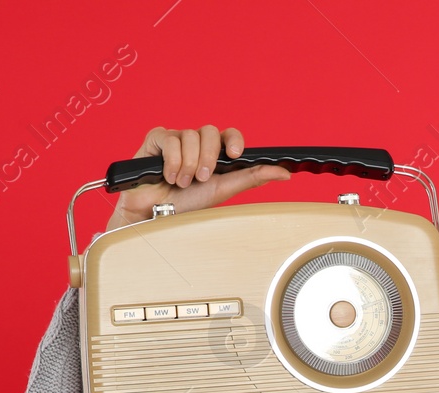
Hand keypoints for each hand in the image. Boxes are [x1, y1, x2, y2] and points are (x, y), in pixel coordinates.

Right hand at [104, 124, 290, 229]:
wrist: (155, 215)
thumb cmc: (187, 204)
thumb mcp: (224, 190)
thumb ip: (252, 177)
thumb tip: (284, 173)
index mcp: (214, 154)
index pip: (229, 134)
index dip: (233, 139)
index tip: (234, 154)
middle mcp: (196, 144)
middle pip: (209, 131)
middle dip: (207, 158)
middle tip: (201, 179)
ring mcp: (176, 140)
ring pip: (190, 135)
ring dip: (188, 165)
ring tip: (181, 183)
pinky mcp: (156, 140)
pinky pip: (169, 138)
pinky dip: (171, 161)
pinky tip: (167, 176)